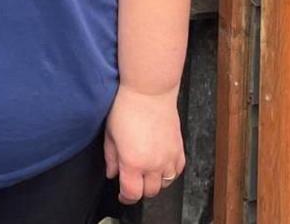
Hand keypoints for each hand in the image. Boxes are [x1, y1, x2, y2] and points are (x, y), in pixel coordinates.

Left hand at [103, 84, 184, 203]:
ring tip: (146, 171)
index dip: (126, 198)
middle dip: (139, 190)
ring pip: (165, 184)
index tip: (122, 195)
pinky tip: (161, 164)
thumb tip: (112, 173)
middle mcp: (153, 164)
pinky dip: (169, 172)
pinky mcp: (179, 149)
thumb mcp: (110, 134)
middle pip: (149, 192)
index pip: (132, 194)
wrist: (149, 91)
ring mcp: (168, 157)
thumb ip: (111, 158)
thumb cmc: (127, 108)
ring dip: (155, 182)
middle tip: (132, 180)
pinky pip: (177, 171)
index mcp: (133, 162)